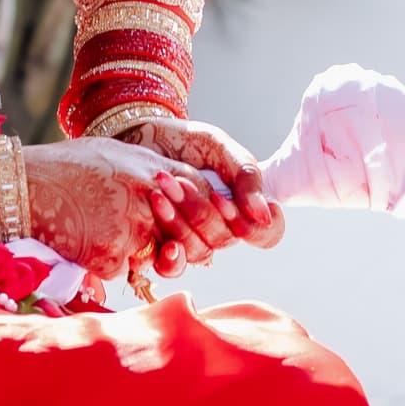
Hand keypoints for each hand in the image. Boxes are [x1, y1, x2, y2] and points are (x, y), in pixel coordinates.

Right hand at [19, 136, 232, 280]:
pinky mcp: (112, 256)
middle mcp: (152, 197)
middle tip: (158, 243)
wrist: (19, 187)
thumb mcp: (116, 155)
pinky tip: (80, 238)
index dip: (211, 212)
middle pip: (190, 234)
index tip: (208, 225)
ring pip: (154, 255)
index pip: (206, 194)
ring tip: (98, 225)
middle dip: (179, 245)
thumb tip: (181, 190)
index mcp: (155, 167)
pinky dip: (105, 262)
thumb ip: (152, 172)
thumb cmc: (64, 168)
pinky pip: (122, 269)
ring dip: (136, 251)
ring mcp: (134, 228)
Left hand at [118, 114, 285, 252]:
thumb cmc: (182, 141)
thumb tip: (263, 213)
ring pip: (199, 251)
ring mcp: (192, 238)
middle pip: (225, 239)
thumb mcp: (218, 146)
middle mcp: (219, 226)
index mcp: (241, 204)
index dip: (253, 228)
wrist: (137, 137)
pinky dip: (171, 259)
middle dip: (201, 210)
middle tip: (178, 181)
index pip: (266, 234)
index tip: (224, 200)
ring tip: (158, 194)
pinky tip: (165, 244)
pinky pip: (173, 267)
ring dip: (180, 224)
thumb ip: (245, 174)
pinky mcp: (161, 246)